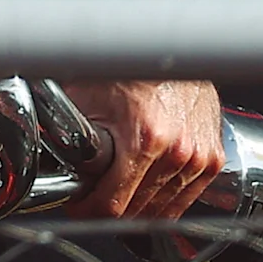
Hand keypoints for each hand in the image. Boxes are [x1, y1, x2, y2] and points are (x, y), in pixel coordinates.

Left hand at [63, 77, 224, 219]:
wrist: (171, 50)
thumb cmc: (129, 66)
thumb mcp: (86, 95)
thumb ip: (71, 130)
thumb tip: (49, 151)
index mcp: (145, 139)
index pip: (114, 203)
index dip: (88, 210)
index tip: (77, 206)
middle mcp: (178, 152)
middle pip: (139, 211)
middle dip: (109, 209)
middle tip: (91, 200)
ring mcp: (200, 158)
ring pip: (164, 208)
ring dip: (138, 209)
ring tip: (117, 196)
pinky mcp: (213, 158)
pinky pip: (187, 196)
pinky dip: (165, 200)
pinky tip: (146, 192)